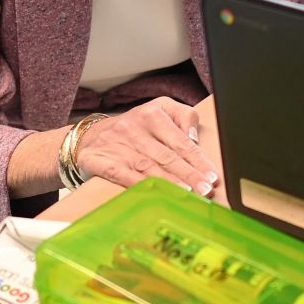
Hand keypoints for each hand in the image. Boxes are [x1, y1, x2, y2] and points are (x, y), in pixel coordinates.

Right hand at [74, 97, 218, 195]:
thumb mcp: (160, 110)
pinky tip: (155, 193)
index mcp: (153, 113)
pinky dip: (141, 185)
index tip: (212, 175)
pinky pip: (123, 175)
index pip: (181, 140)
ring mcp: (117, 144)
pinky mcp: (100, 160)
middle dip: (189, 174)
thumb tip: (195, 138)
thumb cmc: (135, 127)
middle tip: (205, 189)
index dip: (198, 159)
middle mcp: (135, 127)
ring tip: (188, 193)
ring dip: (170, 182)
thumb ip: (183, 118)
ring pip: (148, 166)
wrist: (90, 135)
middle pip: (167, 155)